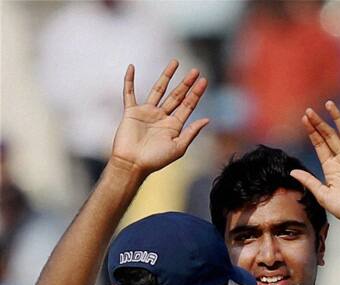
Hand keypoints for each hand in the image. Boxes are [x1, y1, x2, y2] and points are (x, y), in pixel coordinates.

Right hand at [110, 60, 209, 175]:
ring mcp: (147, 113)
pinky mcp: (132, 112)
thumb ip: (192, 132)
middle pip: (177, 96)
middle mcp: (162, 117)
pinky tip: (132, 67)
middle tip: (195, 70)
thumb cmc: (156, 160)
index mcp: (174, 125)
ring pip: (158, 90)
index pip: (188, 105)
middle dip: (186, 83)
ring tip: (175, 63)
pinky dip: (129, 80)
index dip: (196, 93)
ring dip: (166, 76)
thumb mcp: (179, 147)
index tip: (204, 80)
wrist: (132, 164)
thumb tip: (207, 119)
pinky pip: (129, 93)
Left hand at [290, 101, 339, 226]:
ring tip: (329, 104)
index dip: (312, 131)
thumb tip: (292, 172)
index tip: (304, 118)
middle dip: (319, 123)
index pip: (319, 144)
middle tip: (309, 110)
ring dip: (338, 119)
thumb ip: (310, 182)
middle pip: (329, 136)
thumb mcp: (324, 196)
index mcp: (330, 167)